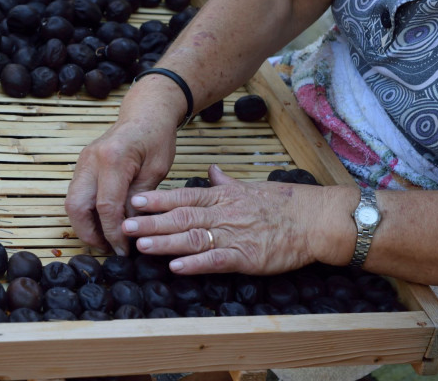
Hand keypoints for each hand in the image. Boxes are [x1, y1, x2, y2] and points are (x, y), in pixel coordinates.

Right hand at [65, 114, 176, 255]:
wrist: (146, 112)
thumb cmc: (157, 138)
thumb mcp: (157, 170)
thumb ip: (140, 199)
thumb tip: (129, 230)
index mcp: (113, 159)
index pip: (106, 207)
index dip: (113, 233)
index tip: (123, 250)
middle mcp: (91, 160)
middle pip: (76, 207)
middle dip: (89, 233)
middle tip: (107, 249)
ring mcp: (83, 161)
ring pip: (71, 202)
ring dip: (85, 225)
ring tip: (105, 239)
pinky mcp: (82, 164)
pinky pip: (77, 193)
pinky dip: (86, 212)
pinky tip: (102, 222)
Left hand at [121, 165, 354, 274]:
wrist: (314, 219)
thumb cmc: (282, 202)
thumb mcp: (250, 186)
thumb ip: (225, 182)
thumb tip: (210, 171)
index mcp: (222, 196)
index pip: (183, 195)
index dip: (157, 199)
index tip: (134, 201)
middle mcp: (223, 213)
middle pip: (181, 216)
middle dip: (151, 222)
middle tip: (124, 224)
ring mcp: (233, 235)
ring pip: (193, 237)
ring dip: (165, 242)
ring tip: (140, 245)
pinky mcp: (245, 256)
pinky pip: (216, 259)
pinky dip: (195, 263)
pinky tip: (175, 267)